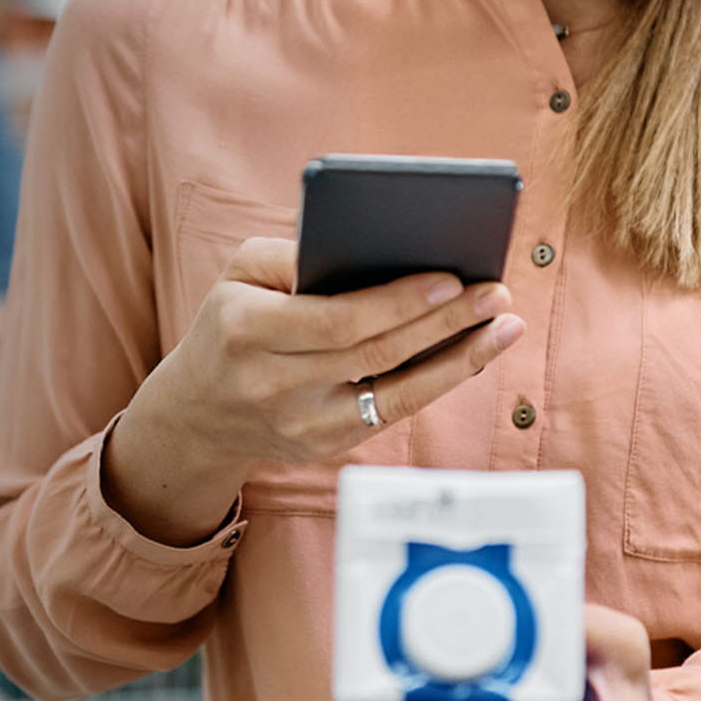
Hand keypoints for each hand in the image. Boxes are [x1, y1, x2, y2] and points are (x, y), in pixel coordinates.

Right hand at [103, 237, 519, 546]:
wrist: (196, 412)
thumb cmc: (229, 324)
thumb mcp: (239, 275)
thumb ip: (295, 255)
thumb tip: (378, 251)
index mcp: (245, 331)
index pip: (335, 320)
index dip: (398, 303)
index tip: (450, 279)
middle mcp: (272, 384)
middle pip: (374, 354)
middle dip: (444, 323)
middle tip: (496, 293)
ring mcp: (301, 426)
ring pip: (395, 393)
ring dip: (459, 359)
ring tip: (504, 326)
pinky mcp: (325, 448)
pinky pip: (394, 412)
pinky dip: (439, 382)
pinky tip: (473, 355)